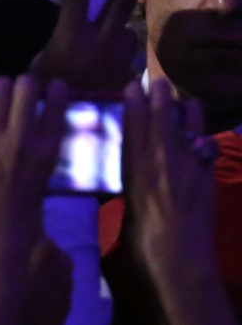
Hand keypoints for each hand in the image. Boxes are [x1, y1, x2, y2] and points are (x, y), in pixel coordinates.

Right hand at [0, 75, 71, 324]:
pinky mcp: (42, 152)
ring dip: (35, 85)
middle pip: (2, 88)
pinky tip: (64, 89)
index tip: (8, 96)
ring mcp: (17, 142)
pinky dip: (58, 98)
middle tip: (29, 88)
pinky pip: (50, 114)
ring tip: (49, 85)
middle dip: (17, 84)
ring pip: (25, 92)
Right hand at [30, 0, 147, 91]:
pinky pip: (127, 56)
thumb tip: (63, 38)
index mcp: (71, 37)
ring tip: (105, 47)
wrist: (78, 134)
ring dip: (119, 33)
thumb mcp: (40, 69)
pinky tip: (108, 70)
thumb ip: (55, 48)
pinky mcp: (130, 73)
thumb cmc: (49, 99)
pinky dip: (120, 57)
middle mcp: (101, 42)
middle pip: (119, 1)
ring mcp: (120, 58)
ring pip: (126, 32)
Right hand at [122, 79, 232, 324]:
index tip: (131, 84)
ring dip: (186, 108)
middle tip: (156, 80)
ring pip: (189, 120)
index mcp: (133, 161)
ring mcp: (187, 160)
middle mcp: (160, 154)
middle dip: (160, 91)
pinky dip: (202, 134)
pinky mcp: (207, 170)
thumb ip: (129, 176)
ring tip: (183, 104)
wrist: (177, 252)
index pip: (133, 118)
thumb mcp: (125, 200)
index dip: (133, 97)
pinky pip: (206, 141)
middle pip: (161, 111)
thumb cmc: (140, 233)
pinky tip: (200, 135)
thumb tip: (131, 164)